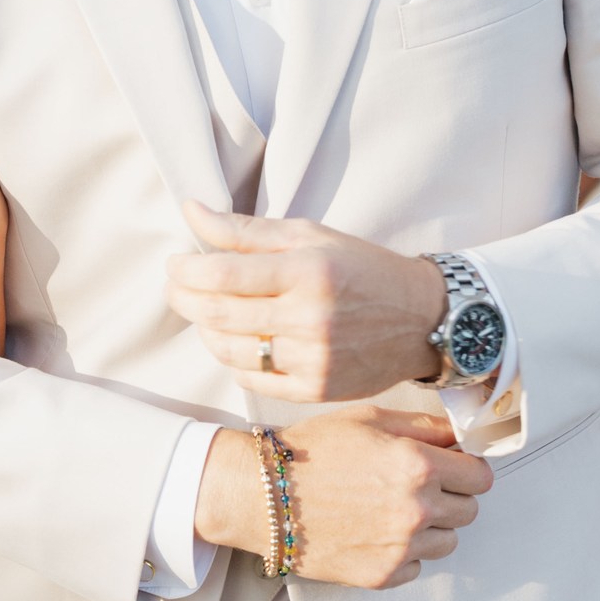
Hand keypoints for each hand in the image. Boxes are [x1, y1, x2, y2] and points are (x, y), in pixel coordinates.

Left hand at [166, 202, 445, 402]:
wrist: (423, 318)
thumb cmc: (361, 268)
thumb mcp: (309, 235)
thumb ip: (245, 229)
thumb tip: (190, 210)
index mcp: (307, 272)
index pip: (222, 275)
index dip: (185, 271)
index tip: (175, 264)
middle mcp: (309, 318)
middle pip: (217, 315)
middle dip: (183, 299)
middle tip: (176, 287)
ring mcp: (313, 359)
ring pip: (229, 351)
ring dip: (205, 329)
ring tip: (207, 312)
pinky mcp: (317, 389)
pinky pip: (252, 379)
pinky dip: (233, 359)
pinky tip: (237, 340)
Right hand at [195, 407, 492, 589]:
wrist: (261, 494)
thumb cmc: (311, 450)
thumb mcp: (367, 418)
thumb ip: (424, 426)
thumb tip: (461, 438)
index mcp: (418, 465)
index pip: (480, 476)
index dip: (465, 468)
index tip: (449, 467)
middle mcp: (417, 509)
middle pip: (469, 510)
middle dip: (449, 496)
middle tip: (412, 486)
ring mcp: (401, 548)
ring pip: (447, 541)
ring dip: (429, 526)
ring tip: (388, 509)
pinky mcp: (383, 575)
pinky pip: (417, 564)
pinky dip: (403, 551)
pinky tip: (372, 530)